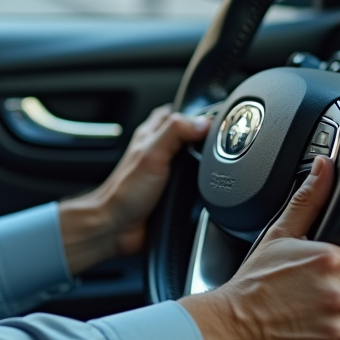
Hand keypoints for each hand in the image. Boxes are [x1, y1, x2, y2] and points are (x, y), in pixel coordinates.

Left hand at [59, 105, 208, 274]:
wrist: (117, 228)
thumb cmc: (125, 192)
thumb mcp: (152, 154)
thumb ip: (175, 132)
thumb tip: (203, 122)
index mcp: (151, 134)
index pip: (178, 112)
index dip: (198, 112)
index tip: (219, 120)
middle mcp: (158, 150)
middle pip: (189, 135)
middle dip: (206, 138)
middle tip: (222, 143)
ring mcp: (166, 172)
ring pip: (193, 159)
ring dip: (205, 162)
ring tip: (220, 164)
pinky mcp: (172, 192)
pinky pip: (194, 182)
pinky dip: (203, 184)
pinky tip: (210, 187)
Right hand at [180, 156, 339, 339]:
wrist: (230, 325)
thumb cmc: (252, 283)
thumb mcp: (279, 235)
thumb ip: (308, 200)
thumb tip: (324, 167)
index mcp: (331, 262)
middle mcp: (339, 297)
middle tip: (328, 299)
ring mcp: (336, 331)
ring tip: (319, 318)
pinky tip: (314, 336)